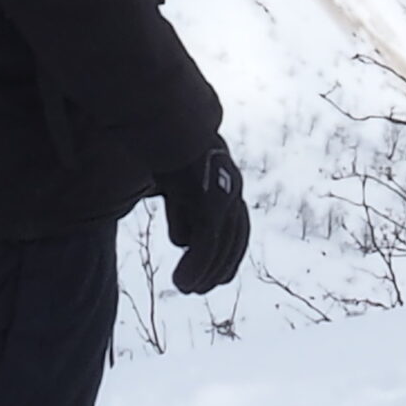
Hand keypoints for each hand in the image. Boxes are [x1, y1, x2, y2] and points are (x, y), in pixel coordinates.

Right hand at [154, 142, 249, 294]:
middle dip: (219, 267)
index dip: (229, 254)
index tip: (218, 277)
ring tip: (186, 288)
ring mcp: (223, 193)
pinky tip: (180, 282)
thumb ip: (185, 206)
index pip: (237, 227)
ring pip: (219, 244)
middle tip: (198, 289)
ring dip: (203, 272)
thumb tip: (183, 239)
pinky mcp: (208, 199)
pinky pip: (206, 241)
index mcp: (229, 180)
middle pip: (234, 238)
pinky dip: (195, 266)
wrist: (168, 117)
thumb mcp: (179, 179)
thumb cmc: (168, 144)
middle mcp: (233, 187)